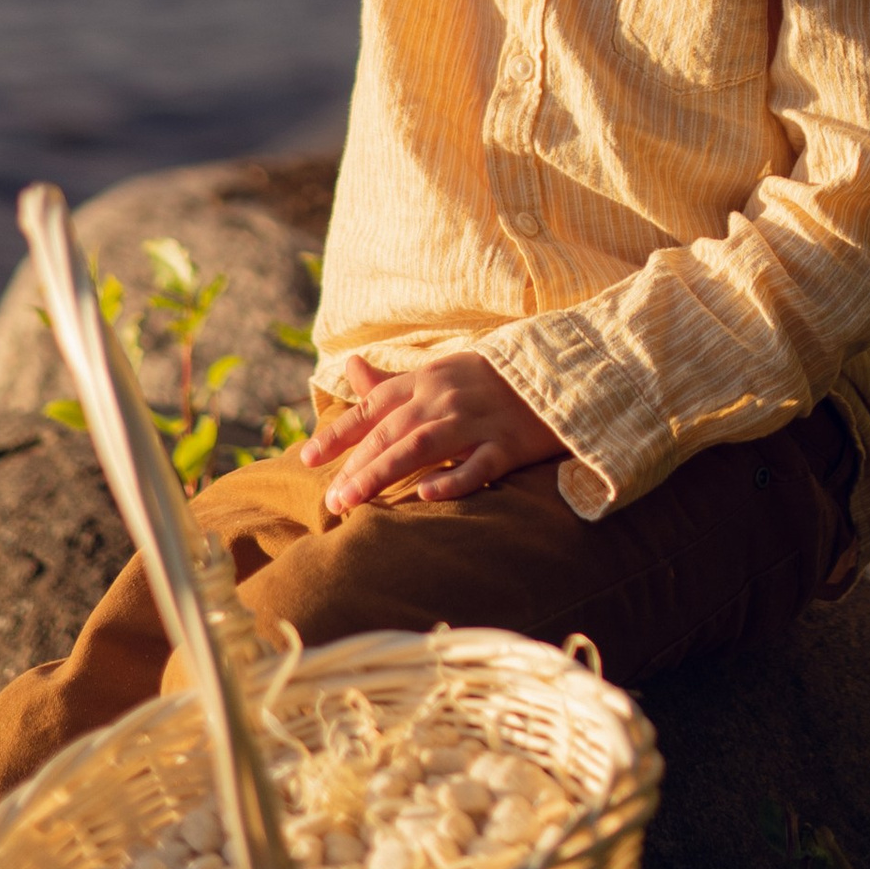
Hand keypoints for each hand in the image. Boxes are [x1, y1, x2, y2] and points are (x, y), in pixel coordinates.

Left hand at [302, 351, 568, 508]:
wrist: (562, 372)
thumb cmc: (493, 379)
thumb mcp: (440, 371)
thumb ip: (393, 380)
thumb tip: (349, 367)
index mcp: (430, 379)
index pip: (375, 405)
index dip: (340, 433)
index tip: (306, 459)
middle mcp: (447, 397)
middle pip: (393, 430)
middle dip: (356, 464)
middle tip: (329, 500)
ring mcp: (479, 419)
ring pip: (423, 446)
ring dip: (383, 472)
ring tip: (352, 501)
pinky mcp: (510, 443)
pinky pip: (479, 464)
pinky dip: (453, 478)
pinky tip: (425, 494)